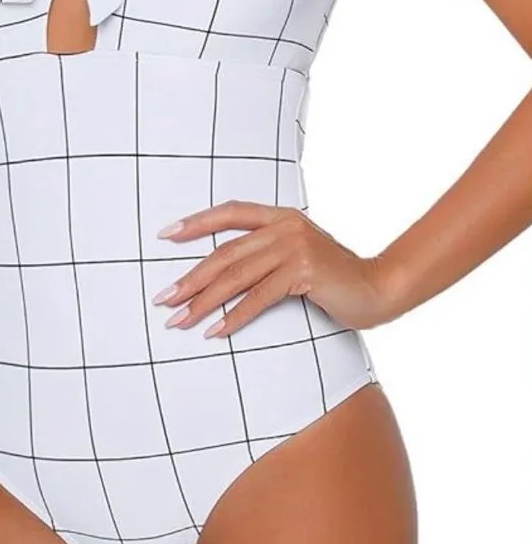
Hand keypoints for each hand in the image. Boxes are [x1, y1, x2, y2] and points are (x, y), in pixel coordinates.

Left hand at [152, 201, 400, 336]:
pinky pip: (259, 297)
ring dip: (204, 301)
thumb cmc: (335, 277)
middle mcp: (285, 226)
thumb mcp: (298, 255)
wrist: (379, 288)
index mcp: (281, 216)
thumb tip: (219, 274)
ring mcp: (295, 247)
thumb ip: (266, 253)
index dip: (196, 222)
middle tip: (163, 299)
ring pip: (237, 275)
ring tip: (180, 320)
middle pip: (226, 252)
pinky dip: (234, 316)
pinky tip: (215, 331)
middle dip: (190, 278)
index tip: (164, 235)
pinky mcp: (304, 271)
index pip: (230, 212)